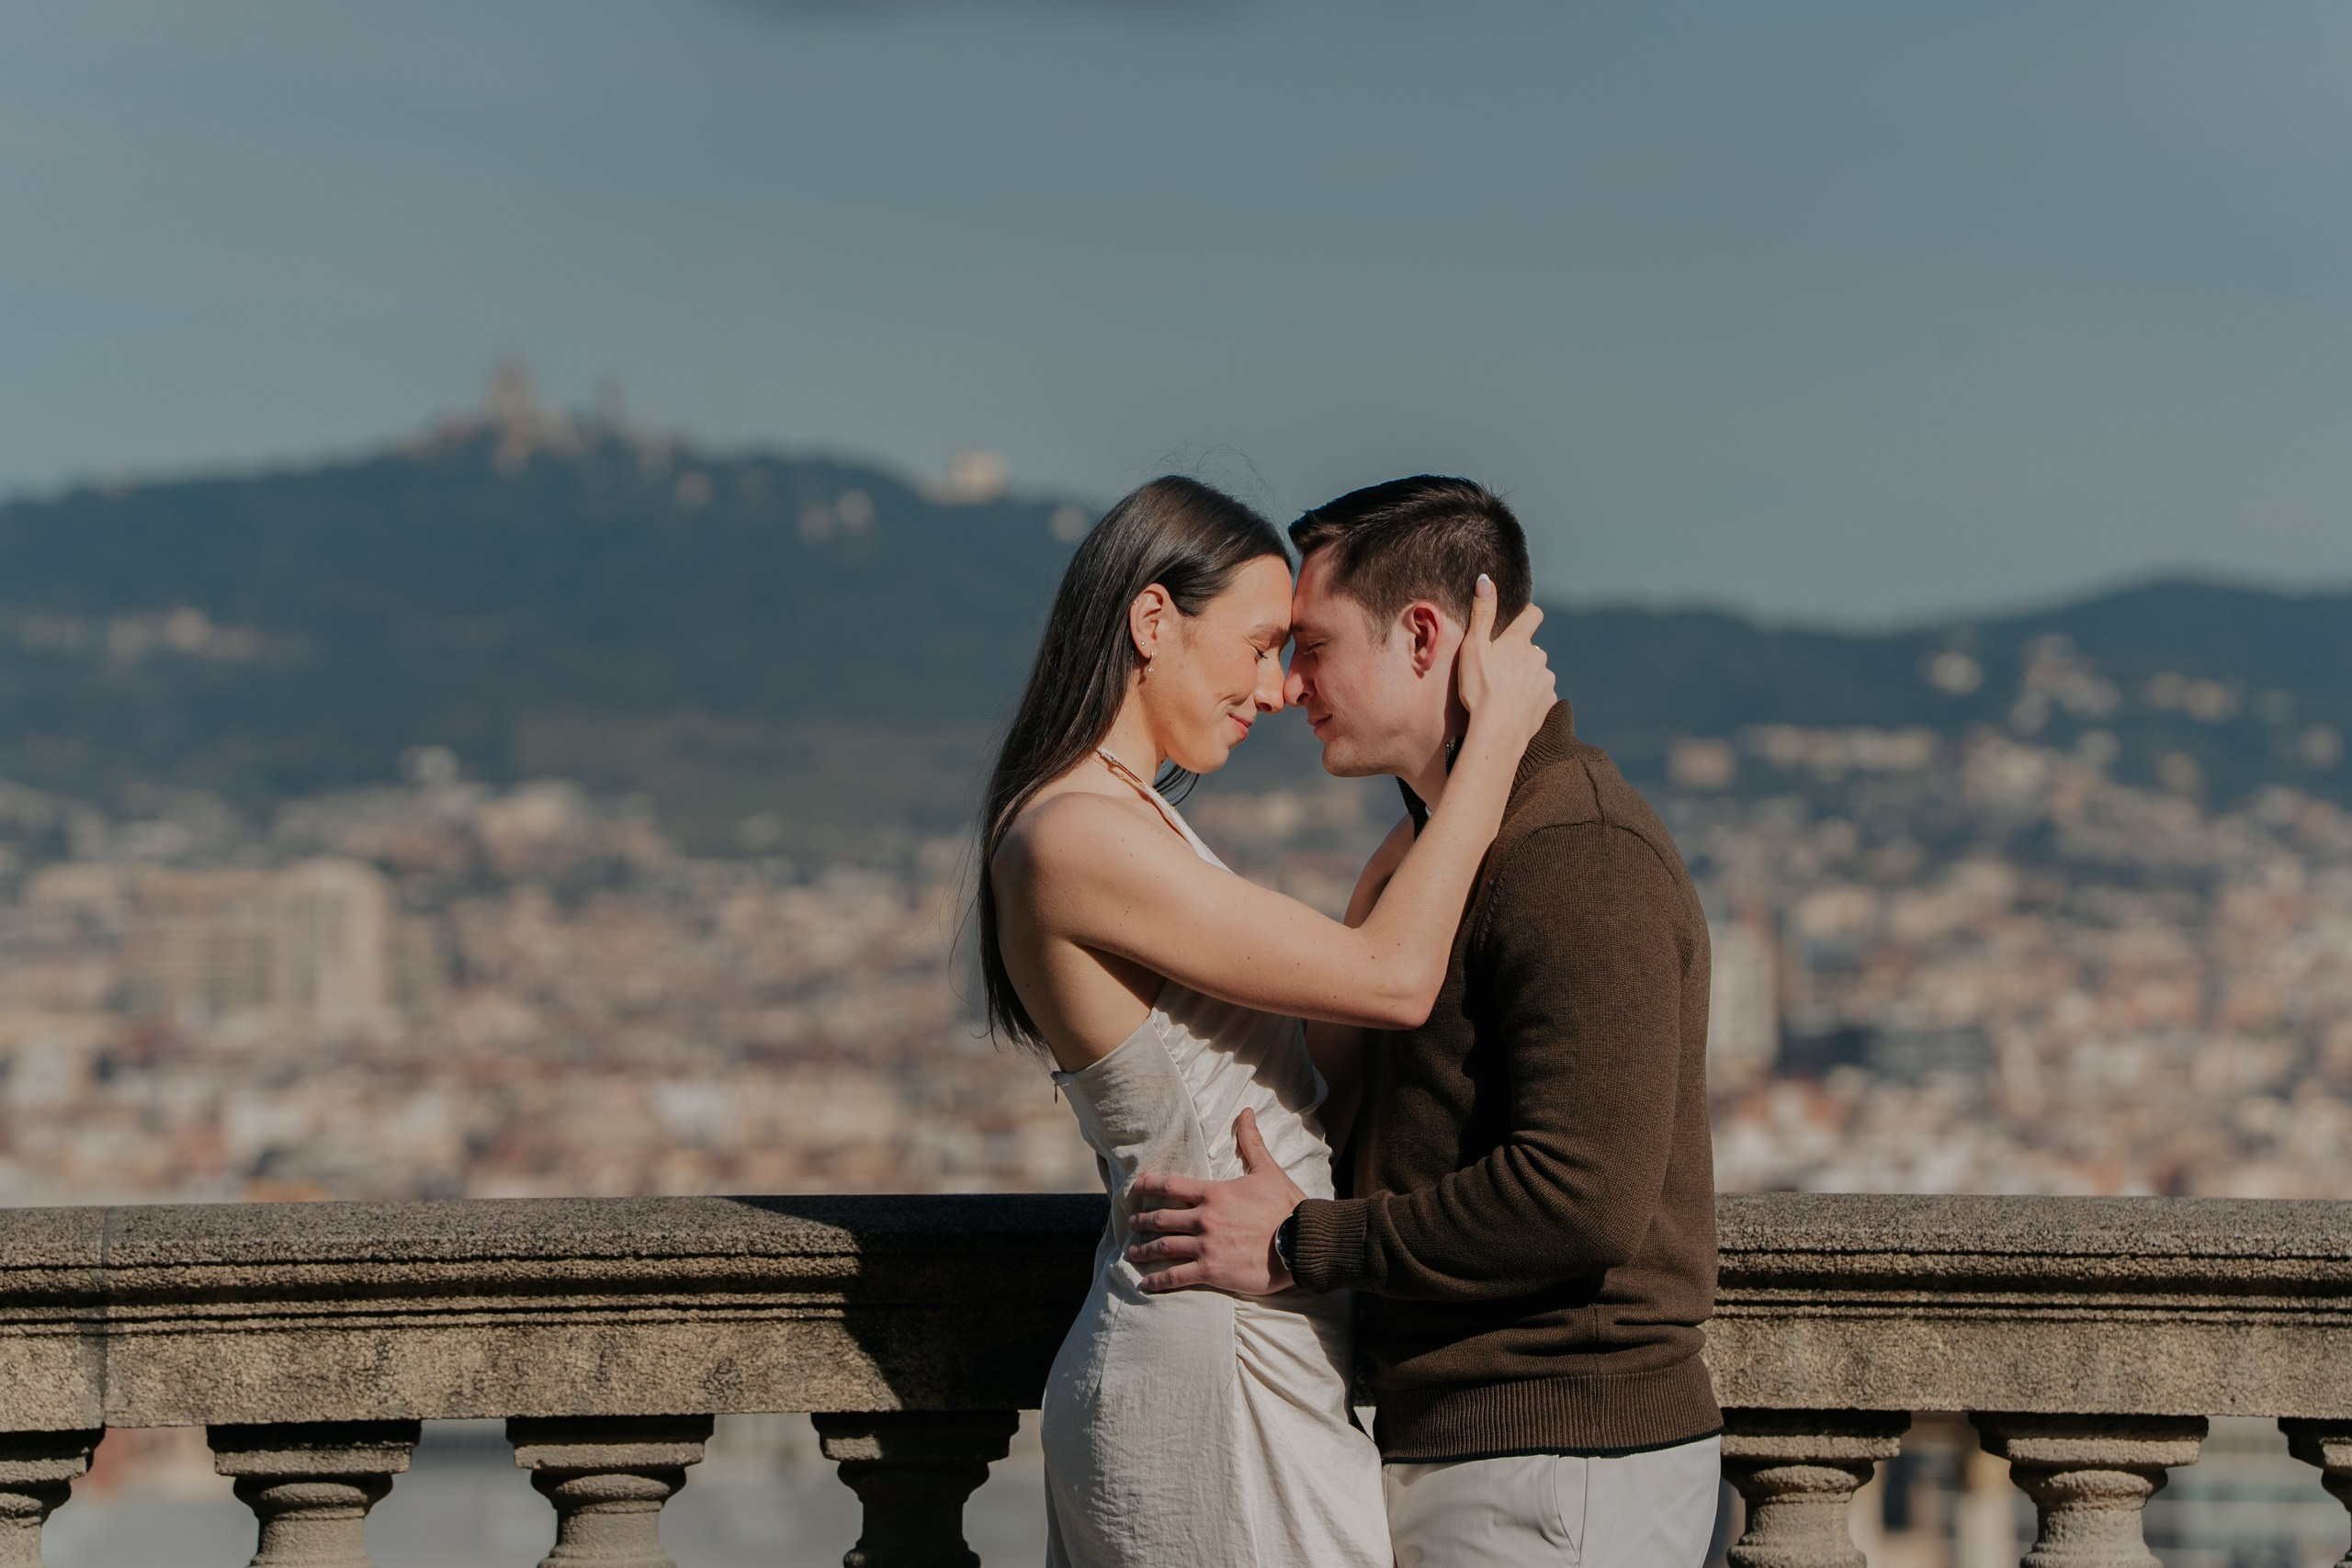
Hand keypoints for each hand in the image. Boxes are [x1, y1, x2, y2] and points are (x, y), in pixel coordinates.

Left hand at [1124, 1108, 1304, 1294]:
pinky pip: (1177, 1275)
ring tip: (1133, 1252)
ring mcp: (1206, 1246)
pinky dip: (1158, 1280)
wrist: (1302, 1242)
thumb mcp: (1268, 1170)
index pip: (1170, 1186)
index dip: (1148, 1185)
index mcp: (1214, 1193)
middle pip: (1161, 1218)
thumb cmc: (1287, 1206)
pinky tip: (1145, 1284)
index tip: (1135, 1188)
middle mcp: (1204, 1218)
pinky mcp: (1212, 1271)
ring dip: (1144, 1249)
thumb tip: (1246, 1112)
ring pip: (1164, 1247)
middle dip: (1142, 1221)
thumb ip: (1251, 1142)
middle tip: (1131, 1224)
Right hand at [1454, 574, 1554, 749]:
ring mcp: (1546, 680)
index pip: (1533, 615)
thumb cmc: (1480, 689)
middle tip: (1497, 669)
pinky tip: (1514, 706)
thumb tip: (1485, 579)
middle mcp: (1538, 657)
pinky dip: (1530, 696)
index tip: (1519, 619)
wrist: (1497, 732)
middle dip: (1519, 654)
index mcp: (1519, 642)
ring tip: (1504, 691)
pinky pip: (1540, 693)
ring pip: (1537, 671)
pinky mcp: (1548, 702)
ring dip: (1525, 676)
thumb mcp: (1474, 648)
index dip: (1527, 614)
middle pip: (1531, 648)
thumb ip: (1482, 613)